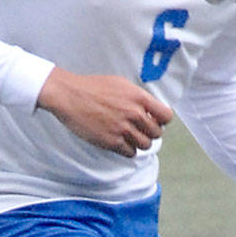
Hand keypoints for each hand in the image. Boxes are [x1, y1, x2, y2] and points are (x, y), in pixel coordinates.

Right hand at [36, 67, 171, 156]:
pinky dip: (127, 150)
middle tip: (139, 130)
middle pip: (156, 133)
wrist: (69, 96)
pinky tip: (120, 142)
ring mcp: (123, 128)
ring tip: (129, 136)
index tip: (155, 121)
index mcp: (138, 97)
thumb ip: (138, 97)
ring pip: (145, 145)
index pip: (166, 116)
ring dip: (139, 142)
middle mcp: (133, 113)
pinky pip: (130, 153)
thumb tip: (150, 109)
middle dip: (149, 132)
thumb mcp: (121, 84)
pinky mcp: (111, 141)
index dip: (162, 121)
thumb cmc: (92, 87)